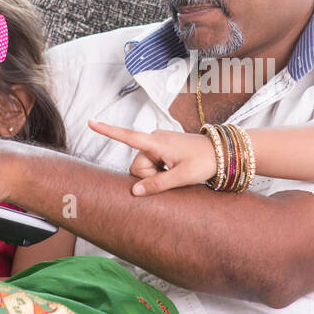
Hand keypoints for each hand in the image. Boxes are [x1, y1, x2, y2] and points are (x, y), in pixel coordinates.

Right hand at [86, 119, 215, 194]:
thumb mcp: (181, 177)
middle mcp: (154, 138)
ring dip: (156, 174)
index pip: (128, 136)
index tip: (90, 122)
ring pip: (144, 166)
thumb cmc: (204, 162)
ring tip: (176, 172)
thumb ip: (157, 184)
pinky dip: (160, 170)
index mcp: (157, 142)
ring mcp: (159, 142)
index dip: (108, 131)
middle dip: (149, 176)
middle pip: (137, 165)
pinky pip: (152, 163)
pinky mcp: (163, 146)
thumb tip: (134, 191)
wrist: (222, 151)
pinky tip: (174, 169)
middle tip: (172, 176)